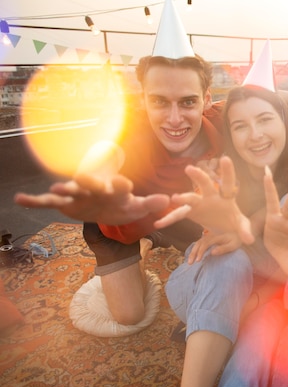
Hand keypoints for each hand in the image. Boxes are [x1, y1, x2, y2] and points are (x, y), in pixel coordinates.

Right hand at [14, 173, 169, 224]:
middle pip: (92, 184)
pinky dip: (35, 201)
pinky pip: (49, 202)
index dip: (121, 185)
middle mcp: (96, 188)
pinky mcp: (66, 203)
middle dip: (88, 182)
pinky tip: (20, 199)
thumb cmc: (123, 205)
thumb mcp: (137, 207)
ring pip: (70, 191)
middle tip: (83, 179)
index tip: (122, 184)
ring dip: (63, 189)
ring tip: (55, 189)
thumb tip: (167, 201)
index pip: (120, 186)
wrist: (107, 207)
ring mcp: (80, 195)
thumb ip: (150, 204)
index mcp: (116, 189)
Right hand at [153, 156, 253, 244]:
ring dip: (183, 198)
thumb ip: (245, 230)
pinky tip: (159, 223)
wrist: (223, 228)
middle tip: (190, 169)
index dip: (228, 172)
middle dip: (199, 177)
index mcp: (226, 197)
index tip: (226, 158)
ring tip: (174, 199)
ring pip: (191, 198)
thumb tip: (250, 240)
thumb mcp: (241, 225)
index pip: (228, 183)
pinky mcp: (191, 212)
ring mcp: (200, 203)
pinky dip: (170, 219)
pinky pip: (179, 215)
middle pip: (206, 184)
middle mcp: (211, 196)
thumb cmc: (234, 222)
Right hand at [187, 230, 241, 263]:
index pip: (205, 244)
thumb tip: (212, 253)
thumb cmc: (237, 240)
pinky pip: (200, 242)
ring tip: (189, 261)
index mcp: (217, 237)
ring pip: (198, 242)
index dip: (200, 252)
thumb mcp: (233, 245)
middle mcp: (211, 235)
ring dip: (193, 251)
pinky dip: (195, 248)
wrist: (240, 230)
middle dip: (193, 253)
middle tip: (190, 263)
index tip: (198, 260)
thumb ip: (223, 249)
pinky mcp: (210, 237)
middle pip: (199, 243)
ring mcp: (210, 236)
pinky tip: (193, 255)